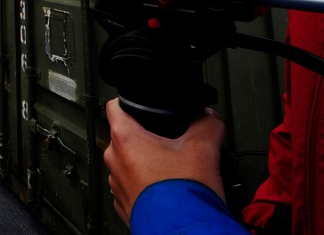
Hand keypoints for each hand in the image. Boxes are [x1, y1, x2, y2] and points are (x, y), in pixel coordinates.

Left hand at [103, 98, 225, 225]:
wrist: (183, 233)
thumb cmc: (183, 196)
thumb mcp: (204, 150)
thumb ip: (207, 125)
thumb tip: (209, 118)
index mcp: (125, 140)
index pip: (114, 106)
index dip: (127, 102)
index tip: (136, 104)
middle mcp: (115, 162)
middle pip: (124, 137)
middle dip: (145, 138)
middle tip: (168, 143)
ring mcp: (117, 186)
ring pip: (128, 164)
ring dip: (146, 164)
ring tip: (171, 170)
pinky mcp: (125, 206)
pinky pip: (132, 187)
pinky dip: (146, 186)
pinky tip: (166, 190)